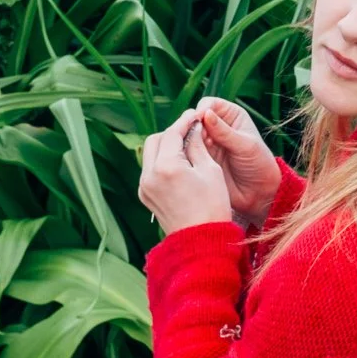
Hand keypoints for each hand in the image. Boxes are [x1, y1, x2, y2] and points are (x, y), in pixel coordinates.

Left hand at [139, 111, 232, 235]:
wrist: (201, 242)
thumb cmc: (212, 206)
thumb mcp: (210, 170)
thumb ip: (197, 146)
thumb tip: (193, 130)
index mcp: (166, 167)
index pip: (172, 133)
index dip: (185, 121)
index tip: (195, 115)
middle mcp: (149, 175)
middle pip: (156, 140)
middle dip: (172, 132)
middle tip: (190, 130)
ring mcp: (144, 187)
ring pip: (150, 154)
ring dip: (166, 146)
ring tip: (187, 146)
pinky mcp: (146, 196)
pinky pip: (150, 169)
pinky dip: (162, 161)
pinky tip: (180, 163)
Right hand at [193, 97, 282, 227]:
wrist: (258, 192)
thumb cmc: (258, 164)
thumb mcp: (245, 146)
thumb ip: (225, 132)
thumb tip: (206, 113)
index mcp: (231, 115)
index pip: (210, 104)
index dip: (201, 110)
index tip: (198, 120)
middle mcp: (217, 126)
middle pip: (195, 119)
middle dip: (193, 127)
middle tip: (197, 138)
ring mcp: (207, 142)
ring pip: (189, 135)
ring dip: (189, 141)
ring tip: (198, 151)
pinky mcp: (201, 158)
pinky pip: (188, 151)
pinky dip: (187, 153)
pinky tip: (194, 160)